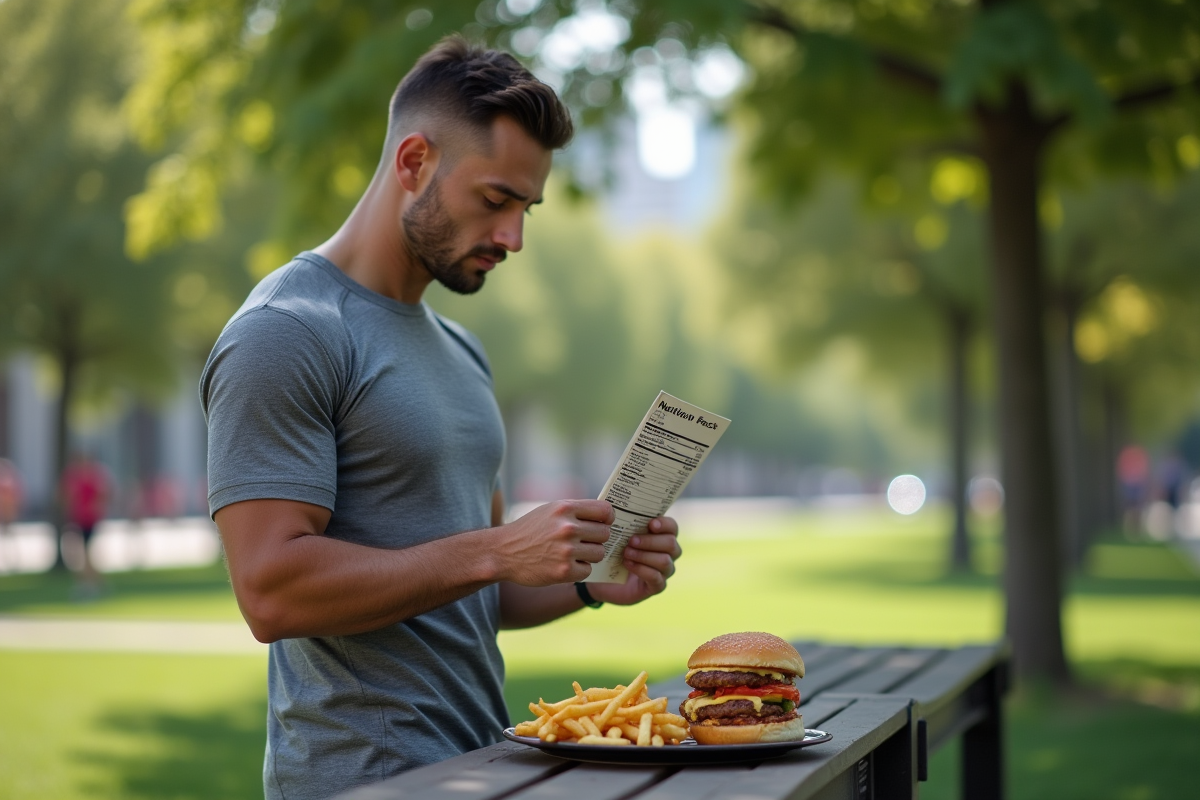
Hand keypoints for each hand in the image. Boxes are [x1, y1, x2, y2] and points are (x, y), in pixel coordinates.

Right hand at [495, 500, 613, 585]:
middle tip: (584, 542)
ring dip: (589, 555)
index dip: (608, 518)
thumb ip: (576, 511)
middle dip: (597, 539)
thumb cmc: (529, 530)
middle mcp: (568, 528)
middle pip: (605, 534)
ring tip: (573, 554)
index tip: (604, 523)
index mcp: (565, 508)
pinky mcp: (564, 571)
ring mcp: (566, 551)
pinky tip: (565, 565)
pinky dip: (579, 570)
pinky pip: (588, 570)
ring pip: (599, 553)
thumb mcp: (550, 511)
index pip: (605, 510)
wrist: (503, 552)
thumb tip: (606, 516)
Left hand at [587, 516, 680, 605]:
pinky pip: (657, 579)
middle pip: (671, 544)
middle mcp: (668, 553)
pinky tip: (628, 565)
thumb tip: (617, 502)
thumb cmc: (613, 551)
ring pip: (665, 562)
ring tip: (626, 553)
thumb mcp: (617, 534)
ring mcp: (664, 571)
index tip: (650, 524)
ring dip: (645, 556)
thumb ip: (623, 521)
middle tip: (631, 540)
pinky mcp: (656, 587)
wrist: (603, 579)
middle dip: (650, 541)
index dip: (665, 524)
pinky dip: (642, 570)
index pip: (672, 527)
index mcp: (662, 536)